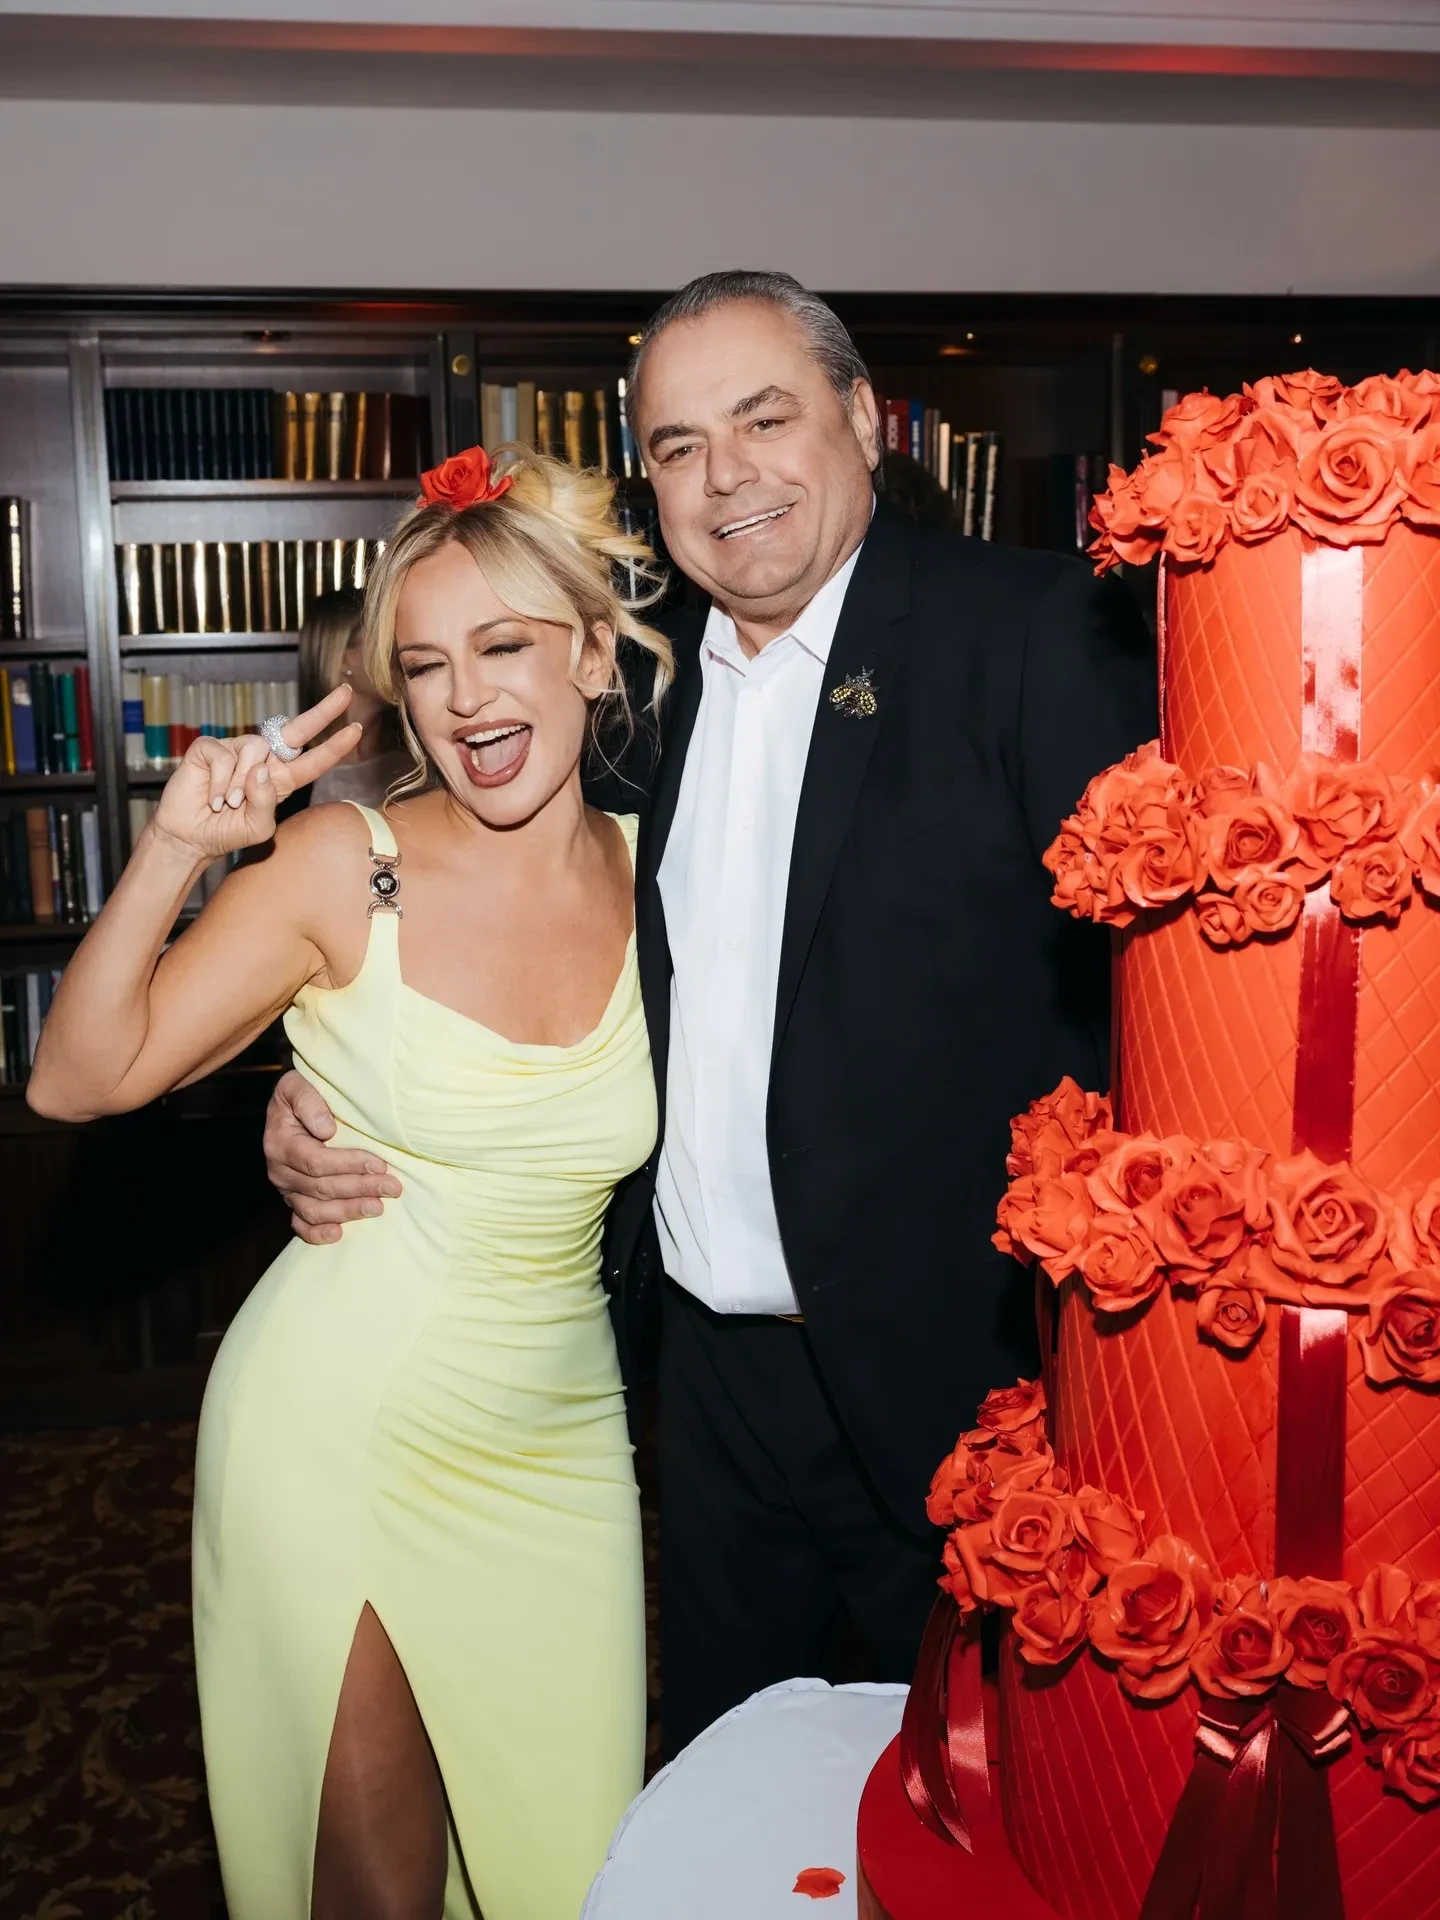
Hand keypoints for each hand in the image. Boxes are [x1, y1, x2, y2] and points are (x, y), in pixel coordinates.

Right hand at [151, 688, 362, 863]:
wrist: (190, 838)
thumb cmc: (226, 832)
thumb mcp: (257, 827)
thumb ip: (266, 802)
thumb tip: (261, 769)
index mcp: (280, 780)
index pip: (312, 761)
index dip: (334, 747)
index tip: (356, 729)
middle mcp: (262, 760)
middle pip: (296, 731)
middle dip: (323, 712)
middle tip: (345, 693)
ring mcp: (236, 751)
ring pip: (255, 751)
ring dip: (240, 783)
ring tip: (227, 802)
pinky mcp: (210, 748)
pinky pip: (224, 757)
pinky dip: (219, 782)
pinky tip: (212, 798)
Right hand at [263, 1068, 402, 1245]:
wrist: (296, 1103)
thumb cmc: (303, 1093)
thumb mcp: (298, 1085)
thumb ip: (309, 1101)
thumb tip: (326, 1129)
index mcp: (280, 1142)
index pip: (316, 1161)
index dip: (349, 1165)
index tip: (380, 1164)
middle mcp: (280, 1170)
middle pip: (320, 1188)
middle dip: (360, 1188)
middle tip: (392, 1187)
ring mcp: (287, 1189)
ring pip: (314, 1210)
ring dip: (348, 1211)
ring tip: (378, 1207)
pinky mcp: (295, 1200)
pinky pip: (301, 1224)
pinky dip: (317, 1234)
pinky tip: (339, 1234)